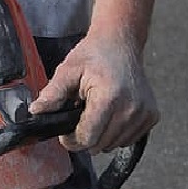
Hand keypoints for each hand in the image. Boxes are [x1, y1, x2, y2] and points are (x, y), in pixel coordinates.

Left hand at [28, 33, 159, 153]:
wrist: (121, 42)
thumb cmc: (94, 55)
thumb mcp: (68, 70)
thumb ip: (52, 94)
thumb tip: (35, 112)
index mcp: (109, 97)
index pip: (88, 138)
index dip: (72, 140)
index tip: (66, 133)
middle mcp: (131, 108)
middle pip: (100, 145)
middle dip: (86, 137)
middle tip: (81, 118)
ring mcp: (144, 113)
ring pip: (114, 145)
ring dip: (101, 136)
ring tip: (97, 113)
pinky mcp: (152, 116)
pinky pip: (128, 140)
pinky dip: (116, 133)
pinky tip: (112, 115)